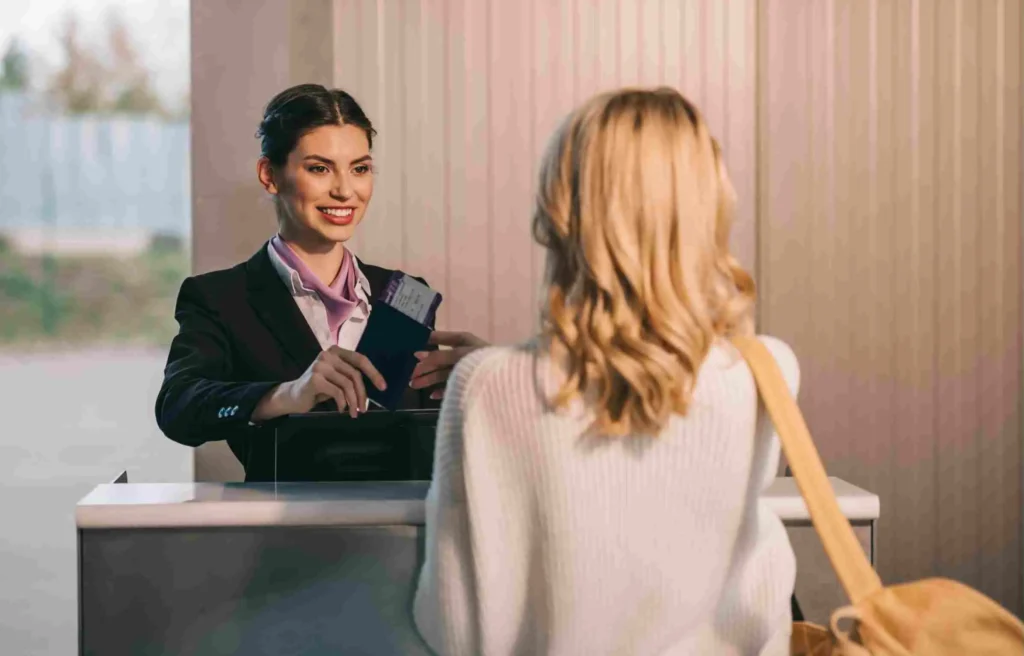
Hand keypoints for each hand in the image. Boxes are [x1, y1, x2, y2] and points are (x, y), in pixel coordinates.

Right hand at [252, 346, 386, 420]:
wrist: (293, 396)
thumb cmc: (318, 389)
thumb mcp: (337, 378)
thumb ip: (351, 376)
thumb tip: (375, 385)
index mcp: (336, 351)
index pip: (360, 359)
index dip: (374, 373)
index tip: (383, 387)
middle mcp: (328, 354)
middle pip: (355, 374)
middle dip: (362, 394)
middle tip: (364, 408)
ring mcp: (320, 365)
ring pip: (347, 384)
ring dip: (353, 401)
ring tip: (354, 413)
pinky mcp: (315, 379)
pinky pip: (337, 392)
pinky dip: (343, 403)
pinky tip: (341, 409)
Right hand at [410, 331, 487, 399]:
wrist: (508, 381)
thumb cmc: (485, 361)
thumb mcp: (460, 354)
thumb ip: (439, 356)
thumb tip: (418, 355)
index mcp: (463, 340)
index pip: (439, 338)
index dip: (424, 341)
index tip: (407, 346)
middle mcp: (463, 354)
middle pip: (438, 359)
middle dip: (423, 366)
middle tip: (409, 374)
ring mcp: (465, 369)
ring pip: (442, 373)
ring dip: (427, 379)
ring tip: (413, 385)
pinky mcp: (468, 384)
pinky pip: (451, 386)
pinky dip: (441, 391)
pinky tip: (431, 395)